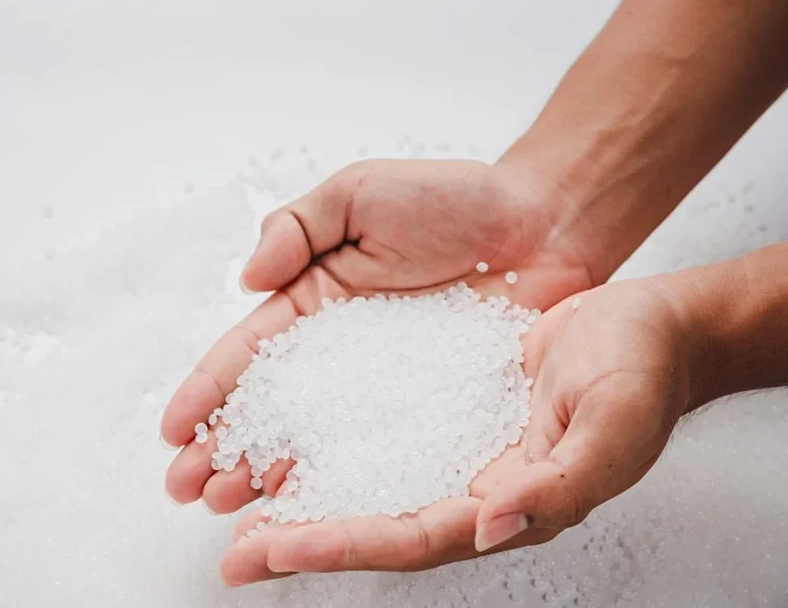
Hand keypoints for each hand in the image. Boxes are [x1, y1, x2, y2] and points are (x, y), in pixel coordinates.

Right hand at [160, 158, 594, 507]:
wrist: (541, 223)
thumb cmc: (452, 198)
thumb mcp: (357, 192)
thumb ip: (296, 227)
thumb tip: (248, 278)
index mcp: (312, 301)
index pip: (248, 355)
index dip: (209, 391)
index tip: (173, 430)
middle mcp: (339, 354)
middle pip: (270, 410)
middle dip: (224, 450)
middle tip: (189, 490)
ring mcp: (383, 388)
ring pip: (315, 442)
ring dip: (268, 476)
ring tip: (230, 509)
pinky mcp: (432, 412)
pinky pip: (382, 454)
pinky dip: (343, 483)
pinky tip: (310, 508)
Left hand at [219, 277, 694, 584]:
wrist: (644, 323)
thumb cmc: (640, 369)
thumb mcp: (612, 425)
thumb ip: (560, 483)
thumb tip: (494, 524)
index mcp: (511, 503)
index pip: (412, 538)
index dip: (343, 545)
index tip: (275, 547)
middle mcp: (472, 486)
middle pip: (374, 524)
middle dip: (302, 541)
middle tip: (233, 554)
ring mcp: (454, 448)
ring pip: (366, 484)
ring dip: (305, 498)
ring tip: (240, 505)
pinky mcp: (442, 406)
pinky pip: (377, 434)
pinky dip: (330, 445)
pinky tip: (292, 442)